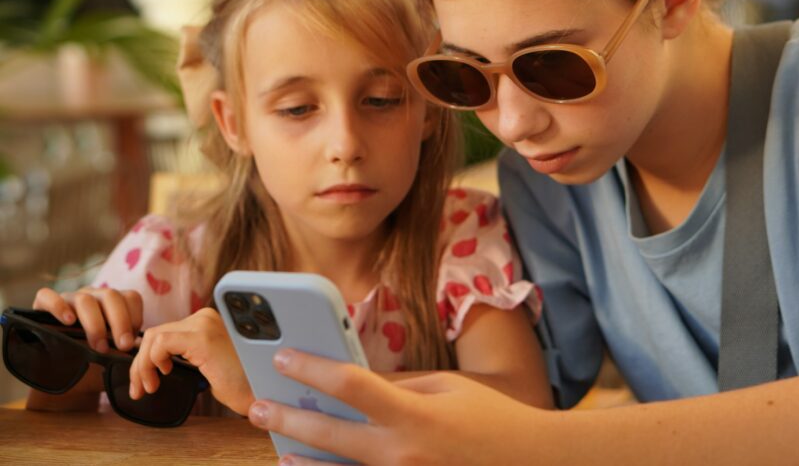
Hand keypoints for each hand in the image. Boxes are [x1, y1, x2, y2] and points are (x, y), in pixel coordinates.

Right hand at [32, 286, 142, 352]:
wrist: (66, 375)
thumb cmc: (96, 362)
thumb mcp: (115, 354)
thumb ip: (128, 347)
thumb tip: (142, 347)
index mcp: (114, 304)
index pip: (131, 297)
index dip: (135, 316)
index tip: (133, 341)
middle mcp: (93, 297)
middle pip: (111, 296)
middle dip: (120, 321)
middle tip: (123, 346)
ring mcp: (69, 299)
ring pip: (84, 299)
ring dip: (95, 323)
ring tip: (99, 347)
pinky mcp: (42, 306)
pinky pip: (47, 296)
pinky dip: (58, 306)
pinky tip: (68, 322)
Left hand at [129, 307, 252, 414]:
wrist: (264, 393)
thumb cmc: (242, 384)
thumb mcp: (209, 365)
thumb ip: (188, 356)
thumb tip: (157, 361)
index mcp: (209, 321)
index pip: (166, 332)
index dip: (148, 356)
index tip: (147, 379)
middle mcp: (207, 317)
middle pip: (156, 333)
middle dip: (141, 362)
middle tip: (140, 388)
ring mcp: (205, 325)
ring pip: (153, 337)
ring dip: (142, 365)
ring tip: (147, 387)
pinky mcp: (202, 338)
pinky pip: (160, 343)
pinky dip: (149, 362)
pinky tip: (157, 378)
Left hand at [246, 349, 550, 465]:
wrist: (529, 463)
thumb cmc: (489, 419)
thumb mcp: (446, 388)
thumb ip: (398, 384)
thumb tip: (355, 379)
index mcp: (414, 415)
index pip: (351, 385)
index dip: (312, 368)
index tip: (285, 355)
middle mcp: (402, 454)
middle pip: (330, 435)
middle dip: (287, 418)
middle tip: (256, 406)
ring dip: (303, 460)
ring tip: (280, 448)